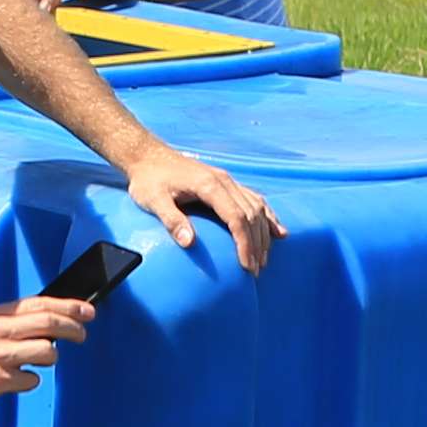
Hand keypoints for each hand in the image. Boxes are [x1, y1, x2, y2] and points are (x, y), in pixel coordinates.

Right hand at [0, 292, 84, 415]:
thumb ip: (14, 327)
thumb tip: (52, 326)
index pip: (40, 303)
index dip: (69, 305)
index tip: (89, 310)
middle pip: (48, 323)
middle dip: (73, 328)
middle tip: (83, 335)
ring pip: (45, 351)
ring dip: (51, 358)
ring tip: (40, 363)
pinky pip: (29, 381)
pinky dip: (30, 382)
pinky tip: (17, 382)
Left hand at [122, 142, 279, 273]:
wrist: (148, 156)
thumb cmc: (148, 180)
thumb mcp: (153, 201)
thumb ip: (171, 220)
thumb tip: (189, 243)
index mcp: (209, 185)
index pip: (237, 218)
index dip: (245, 244)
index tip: (248, 266)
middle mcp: (224, 181)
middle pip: (251, 215)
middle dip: (257, 244)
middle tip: (256, 271)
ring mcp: (228, 180)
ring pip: (257, 207)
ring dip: (263, 234)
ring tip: (263, 259)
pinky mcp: (227, 183)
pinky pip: (254, 199)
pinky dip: (267, 217)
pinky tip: (277, 232)